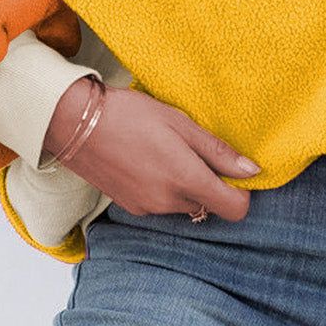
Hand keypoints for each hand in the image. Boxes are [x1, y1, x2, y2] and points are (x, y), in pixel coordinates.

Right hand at [41, 80, 259, 220]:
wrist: (73, 123)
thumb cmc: (128, 115)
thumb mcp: (180, 123)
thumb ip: (217, 151)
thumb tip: (252, 171)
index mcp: (185, 179)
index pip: (235, 209)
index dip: (241, 192)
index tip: (233, 171)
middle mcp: (168, 202)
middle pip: (208, 206)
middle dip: (209, 184)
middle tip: (192, 150)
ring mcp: (147, 208)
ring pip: (183, 205)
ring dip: (184, 186)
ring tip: (165, 152)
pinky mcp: (130, 207)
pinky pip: (160, 204)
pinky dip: (162, 189)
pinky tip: (146, 161)